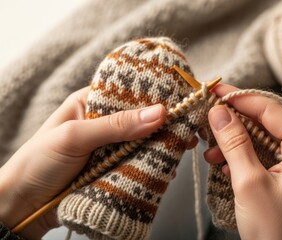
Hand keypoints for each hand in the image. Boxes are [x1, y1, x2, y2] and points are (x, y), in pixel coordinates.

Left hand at [0, 87, 195, 238]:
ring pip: (142, 142)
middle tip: (186, 129)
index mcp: (89, 104)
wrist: (21, 207)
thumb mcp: (75, 137)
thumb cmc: (38, 163)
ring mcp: (109, 148)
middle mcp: (102, 124)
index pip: (128, 93)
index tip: (179, 101)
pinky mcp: (112, 170)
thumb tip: (159, 113)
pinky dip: (152, 165)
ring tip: (183, 147)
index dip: (154, 96)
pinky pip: (138, 164)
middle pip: (140, 119)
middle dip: (163, 124)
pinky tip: (167, 166)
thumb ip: (116, 125)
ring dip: (160, 146)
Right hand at [204, 84, 281, 239]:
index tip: (213, 90)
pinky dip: (247, 157)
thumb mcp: (249, 183)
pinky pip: (270, 156)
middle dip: (235, 122)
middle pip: (269, 121)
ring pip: (267, 139)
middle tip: (208, 119)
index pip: (270, 108)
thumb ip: (234, 142)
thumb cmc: (279, 233)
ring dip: (238, 142)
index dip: (238, 97)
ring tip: (211, 150)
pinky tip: (226, 163)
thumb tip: (219, 111)